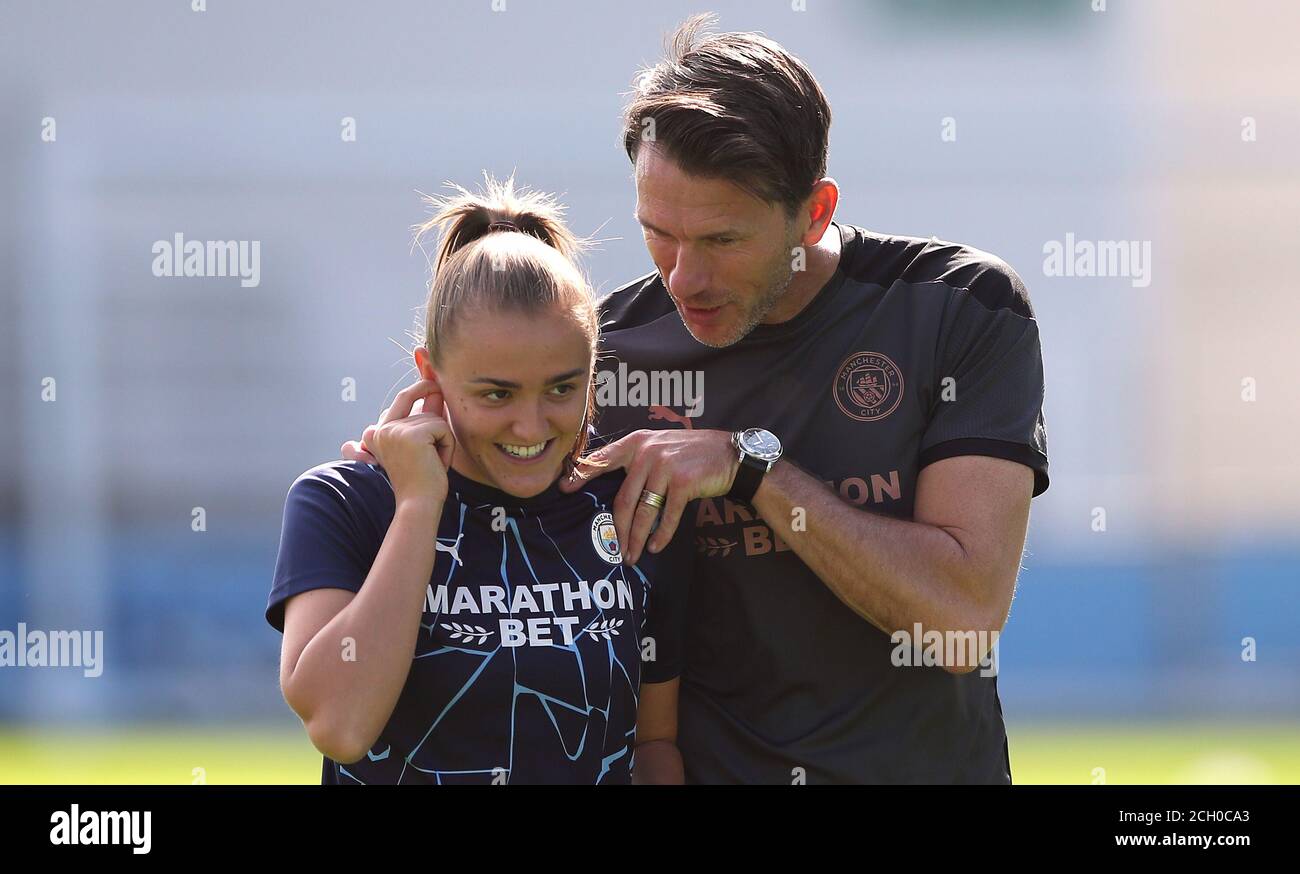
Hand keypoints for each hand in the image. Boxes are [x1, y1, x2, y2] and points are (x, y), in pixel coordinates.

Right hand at [344, 378, 454, 506]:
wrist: (418, 504)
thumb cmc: (422, 481)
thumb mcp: (420, 447)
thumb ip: (424, 419)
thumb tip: (435, 389)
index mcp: (377, 434)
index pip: (398, 403)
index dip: (416, 390)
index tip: (428, 380)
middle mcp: (382, 429)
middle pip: (409, 395)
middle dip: (426, 386)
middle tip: (435, 383)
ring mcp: (395, 430)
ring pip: (433, 419)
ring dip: (443, 439)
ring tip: (435, 462)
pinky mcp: (412, 434)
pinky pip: (442, 428)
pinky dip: (447, 446)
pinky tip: (438, 463)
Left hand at [559, 429, 739, 564]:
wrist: (729, 454)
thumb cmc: (691, 452)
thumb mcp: (659, 445)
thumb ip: (636, 459)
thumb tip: (611, 485)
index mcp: (637, 442)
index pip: (602, 460)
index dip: (582, 475)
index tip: (564, 489)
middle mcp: (647, 452)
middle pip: (623, 499)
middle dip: (618, 530)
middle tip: (615, 550)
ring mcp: (666, 467)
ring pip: (643, 512)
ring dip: (637, 538)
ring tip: (631, 556)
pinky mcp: (684, 482)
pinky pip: (667, 516)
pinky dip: (661, 535)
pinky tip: (655, 547)